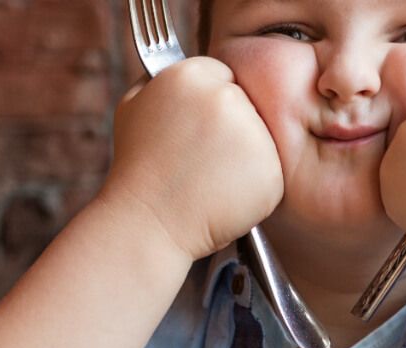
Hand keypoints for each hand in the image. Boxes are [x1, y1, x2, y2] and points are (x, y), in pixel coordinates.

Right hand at [104, 57, 283, 260]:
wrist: (148, 223)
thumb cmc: (138, 169)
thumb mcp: (134, 106)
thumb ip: (162, 79)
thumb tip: (180, 66)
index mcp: (191, 75)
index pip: (224, 76)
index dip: (211, 107)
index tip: (197, 131)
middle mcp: (226, 98)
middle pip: (247, 105)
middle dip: (231, 131)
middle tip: (202, 159)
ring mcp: (253, 135)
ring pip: (262, 139)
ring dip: (244, 158)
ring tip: (210, 179)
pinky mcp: (272, 170)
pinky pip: (271, 172)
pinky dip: (254, 187)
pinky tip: (224, 196)